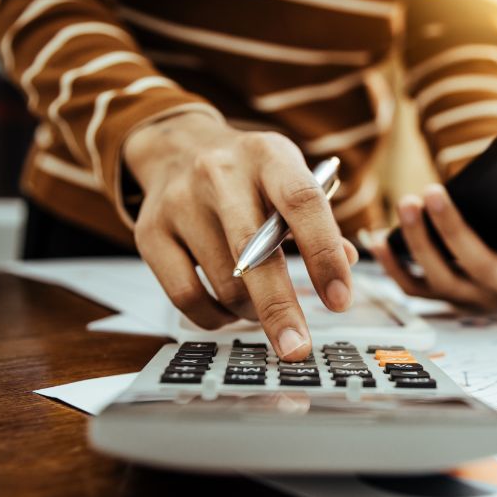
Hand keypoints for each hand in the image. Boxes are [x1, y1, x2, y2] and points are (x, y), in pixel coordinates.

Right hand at [124, 112, 357, 360]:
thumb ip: (319, 219)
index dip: (325, 255)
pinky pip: (185, 297)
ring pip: (224, 284)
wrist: (178, 148)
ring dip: (252, 311)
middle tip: (297, 348)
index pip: (302, 204)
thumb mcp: (289, 175)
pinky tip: (229, 312)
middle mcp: (219, 175)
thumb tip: (347, 261)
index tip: (340, 301)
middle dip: (280, 309)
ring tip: (262, 308)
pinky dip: (215, 318)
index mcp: (267, 157)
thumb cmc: (248, 172)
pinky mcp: (149, 233)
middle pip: (253, 253)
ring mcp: (180, 203)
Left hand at [365, 166, 496, 308]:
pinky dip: (392, 264)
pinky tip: (378, 236)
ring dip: (417, 242)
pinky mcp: (446, 300)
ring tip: (405, 204)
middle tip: (431, 191)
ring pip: (441, 276)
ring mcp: (474, 299)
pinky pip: (413, 287)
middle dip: (452, 227)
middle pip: (478, 262)